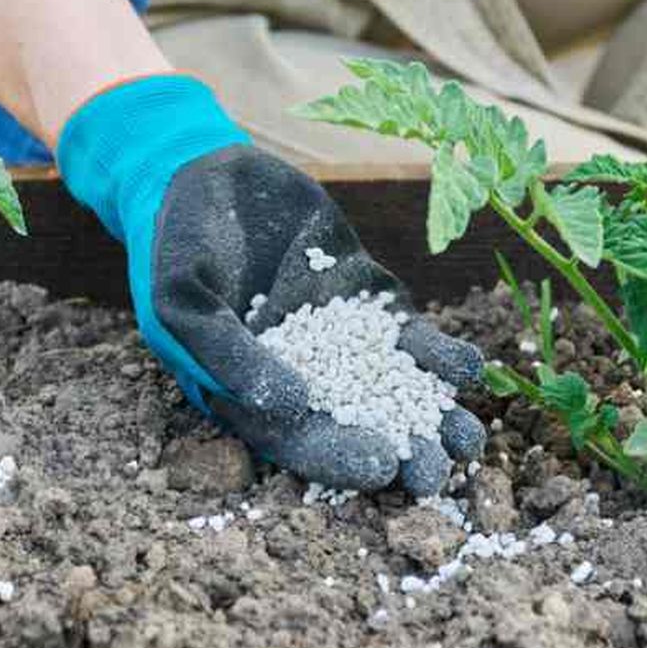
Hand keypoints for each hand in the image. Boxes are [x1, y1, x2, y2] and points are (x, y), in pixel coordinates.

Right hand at [58, 75, 485, 493]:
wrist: (201, 175)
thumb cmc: (174, 247)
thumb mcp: (183, 303)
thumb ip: (228, 354)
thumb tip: (288, 406)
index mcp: (250, 393)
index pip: (299, 440)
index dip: (339, 457)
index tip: (380, 469)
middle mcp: (302, 374)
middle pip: (358, 425)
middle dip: (399, 452)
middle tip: (437, 473)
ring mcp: (341, 337)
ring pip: (395, 388)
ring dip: (432, 415)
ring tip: (471, 440)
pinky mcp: (367, 298)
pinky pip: (408, 335)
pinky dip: (438, 355)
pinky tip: (470, 368)